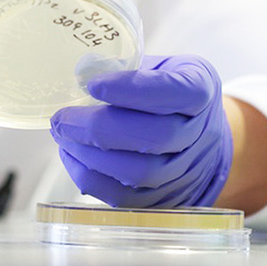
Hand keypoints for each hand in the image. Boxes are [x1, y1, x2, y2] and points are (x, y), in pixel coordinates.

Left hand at [50, 54, 232, 207]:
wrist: (204, 140)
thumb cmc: (172, 94)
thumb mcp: (162, 65)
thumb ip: (127, 67)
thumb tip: (81, 73)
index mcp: (200, 90)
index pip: (173, 91)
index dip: (132, 89)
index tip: (93, 85)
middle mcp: (199, 135)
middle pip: (155, 138)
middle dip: (99, 129)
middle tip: (62, 119)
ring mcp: (186, 172)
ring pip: (139, 172)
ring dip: (91, 156)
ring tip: (63, 136)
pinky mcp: (165, 200)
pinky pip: (125, 198)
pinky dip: (91, 177)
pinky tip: (71, 155)